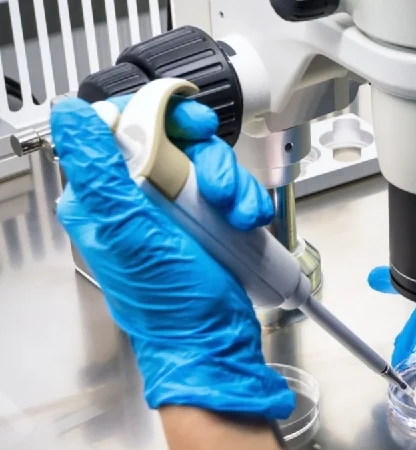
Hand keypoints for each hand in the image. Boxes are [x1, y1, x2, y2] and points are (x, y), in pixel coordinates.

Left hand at [52, 96, 294, 418]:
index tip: (187, 126)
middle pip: (172, 139)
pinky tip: (247, 221)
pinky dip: (244, 199)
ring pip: (206, 161)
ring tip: (238, 215)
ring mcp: (174, 210)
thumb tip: (70, 117)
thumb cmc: (172, 305)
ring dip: (231, 183)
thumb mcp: (133, 235)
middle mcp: (136, 200)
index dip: (156, 115)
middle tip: (216, 185)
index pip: (120, 128)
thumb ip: (100, 173)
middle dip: (206, 157)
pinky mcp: (206, 220)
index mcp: (103, 199)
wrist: (216, 342)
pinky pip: (228, 187)